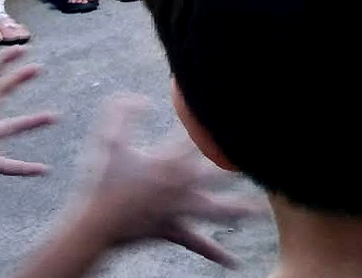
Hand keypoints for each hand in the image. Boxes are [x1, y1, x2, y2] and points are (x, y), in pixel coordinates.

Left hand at [0, 48, 56, 211]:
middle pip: (0, 93)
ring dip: (32, 122)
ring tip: (54, 117)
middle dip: (18, 79)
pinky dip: (25, 167)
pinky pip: (10, 164)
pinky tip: (43, 170)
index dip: (1, 62)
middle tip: (39, 68)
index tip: (21, 49)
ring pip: (12, 127)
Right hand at [68, 96, 258, 262]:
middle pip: (220, 174)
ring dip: (242, 210)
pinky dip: (217, 253)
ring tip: (263, 211)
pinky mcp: (175, 231)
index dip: (219, 125)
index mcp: (169, 161)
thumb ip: (121, 113)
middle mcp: (182, 186)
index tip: (241, 117)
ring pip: (219, 211)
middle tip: (266, 161)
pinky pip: (200, 244)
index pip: (201, 139)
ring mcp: (181, 211)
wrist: (94, 226)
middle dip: (242, 166)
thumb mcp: (107, 142)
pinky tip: (235, 262)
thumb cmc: (100, 182)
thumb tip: (142, 99)